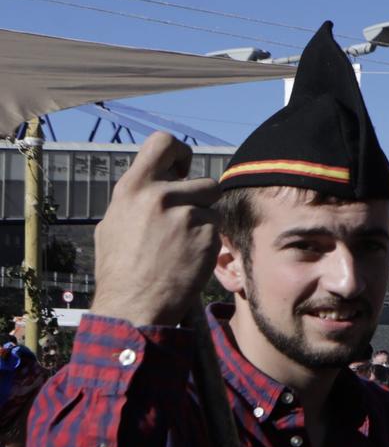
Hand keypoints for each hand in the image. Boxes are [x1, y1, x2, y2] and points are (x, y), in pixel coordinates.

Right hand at [92, 132, 220, 326]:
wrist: (134, 304)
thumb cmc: (120, 268)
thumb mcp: (114, 222)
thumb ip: (138, 198)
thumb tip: (158, 180)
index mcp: (133, 188)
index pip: (163, 142)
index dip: (180, 153)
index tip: (182, 170)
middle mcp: (160, 196)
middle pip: (204, 181)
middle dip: (201, 200)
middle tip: (188, 220)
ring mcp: (186, 215)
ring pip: (213, 208)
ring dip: (205, 222)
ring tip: (183, 244)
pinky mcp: (207, 235)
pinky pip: (217, 230)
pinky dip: (208, 242)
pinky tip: (188, 258)